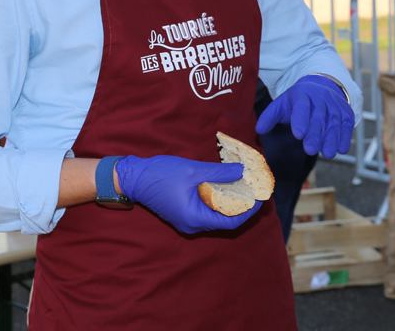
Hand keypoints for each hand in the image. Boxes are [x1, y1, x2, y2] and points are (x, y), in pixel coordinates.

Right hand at [114, 155, 261, 234]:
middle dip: (242, 205)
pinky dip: (218, 200)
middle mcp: (192, 225)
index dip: (248, 210)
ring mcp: (187, 221)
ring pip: (216, 215)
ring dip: (230, 202)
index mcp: (195, 218)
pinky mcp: (183, 214)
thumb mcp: (193, 170)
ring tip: (243, 185)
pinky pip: (206, 211)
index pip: (231, 222)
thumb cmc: (161, 174)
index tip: (260, 196)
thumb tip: (242, 171)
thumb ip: (219, 172)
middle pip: (225, 220)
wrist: (134, 177)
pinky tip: (225, 186)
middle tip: (255, 189)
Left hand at [256, 75, 354, 158]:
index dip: (301, 120)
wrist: (322, 87)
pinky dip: (345, 136)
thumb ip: (270, 116)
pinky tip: (342, 148)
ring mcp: (334, 105)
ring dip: (331, 138)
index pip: (301, 107)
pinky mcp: (346, 112)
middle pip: (318, 117)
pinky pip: (346, 124)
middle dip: (315, 134)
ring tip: (328, 154)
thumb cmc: (298, 101)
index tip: (298, 134)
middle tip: (311, 150)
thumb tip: (259, 129)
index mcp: (302, 95)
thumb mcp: (283, 104)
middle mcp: (320, 98)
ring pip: (333, 122)